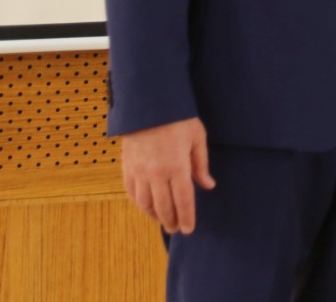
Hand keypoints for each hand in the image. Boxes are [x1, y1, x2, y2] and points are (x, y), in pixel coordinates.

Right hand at [119, 116, 214, 233]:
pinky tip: (146, 207)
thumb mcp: (197, 138)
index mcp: (177, 167)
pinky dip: (139, 203)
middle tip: (176, 229)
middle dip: (171, 220)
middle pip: (164, 206)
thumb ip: (201, 165)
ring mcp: (139, 172)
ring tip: (163, 221)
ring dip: (154, 215)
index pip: (184, 201)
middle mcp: (156, 174)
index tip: (189, 230)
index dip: (187, 217)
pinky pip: (132, 192)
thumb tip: (208, 186)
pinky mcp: (127, 167)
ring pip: (145, 203)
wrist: (148, 104)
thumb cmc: (178, 119)